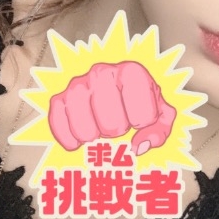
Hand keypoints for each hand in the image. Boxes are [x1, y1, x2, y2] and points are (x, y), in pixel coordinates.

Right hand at [48, 61, 175, 155]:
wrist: (111, 86)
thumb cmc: (138, 100)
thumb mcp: (159, 112)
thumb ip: (159, 131)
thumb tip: (138, 146)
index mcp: (131, 72)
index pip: (143, 115)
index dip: (143, 123)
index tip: (139, 116)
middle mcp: (102, 73)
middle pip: (113, 126)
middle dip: (118, 131)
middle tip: (118, 122)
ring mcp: (78, 85)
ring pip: (85, 130)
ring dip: (95, 137)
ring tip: (100, 127)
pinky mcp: (59, 98)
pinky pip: (60, 128)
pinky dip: (70, 141)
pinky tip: (80, 140)